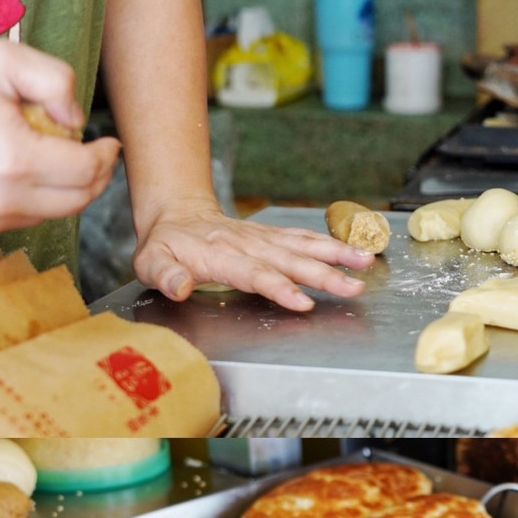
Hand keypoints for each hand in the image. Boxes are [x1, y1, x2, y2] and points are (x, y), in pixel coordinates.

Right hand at [0, 41, 121, 236]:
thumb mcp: (6, 61)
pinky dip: (37, 201)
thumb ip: (55, 80)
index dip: (106, 158)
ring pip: (52, 215)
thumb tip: (76, 122)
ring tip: (59, 158)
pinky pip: (23, 221)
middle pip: (76, 202)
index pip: (85, 173)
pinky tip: (29, 173)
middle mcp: (0, 199)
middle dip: (96, 178)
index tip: (110, 144)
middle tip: (98, 155)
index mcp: (12, 159)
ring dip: (67, 191)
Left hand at [133, 199, 373, 309]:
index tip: (303, 302)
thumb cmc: (164, 246)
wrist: (176, 215)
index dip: (279, 287)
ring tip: (366, 264)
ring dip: (336, 255)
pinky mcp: (272, 236)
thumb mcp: (150, 262)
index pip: (255, 274)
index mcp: (220, 255)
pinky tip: (355, 252)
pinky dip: (330, 244)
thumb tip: (180, 287)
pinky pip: (303, 237)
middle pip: (289, 261)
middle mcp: (247, 244)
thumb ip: (165, 275)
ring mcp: (262, 238)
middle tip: (352, 288)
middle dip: (323, 275)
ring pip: (303, 246)